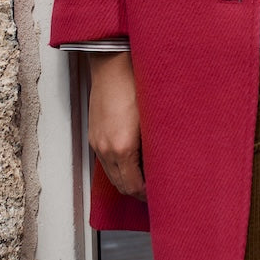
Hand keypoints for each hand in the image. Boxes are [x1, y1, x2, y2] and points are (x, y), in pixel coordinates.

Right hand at [87, 50, 146, 202]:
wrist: (113, 65)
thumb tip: (165, 163)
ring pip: (111, 175)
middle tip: (155, 191)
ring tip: (145, 177)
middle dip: (137, 192)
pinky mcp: (94, 135)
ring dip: (127, 180)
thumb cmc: (136, 85)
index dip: (148, 195)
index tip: (161, 194)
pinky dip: (118, 167)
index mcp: (123, 148)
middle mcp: (105, 149)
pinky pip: (105, 161)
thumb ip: (157, 145)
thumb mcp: (154, 119)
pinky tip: (132, 160)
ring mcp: (97, 143)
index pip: (133, 186)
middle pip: (120, 185)